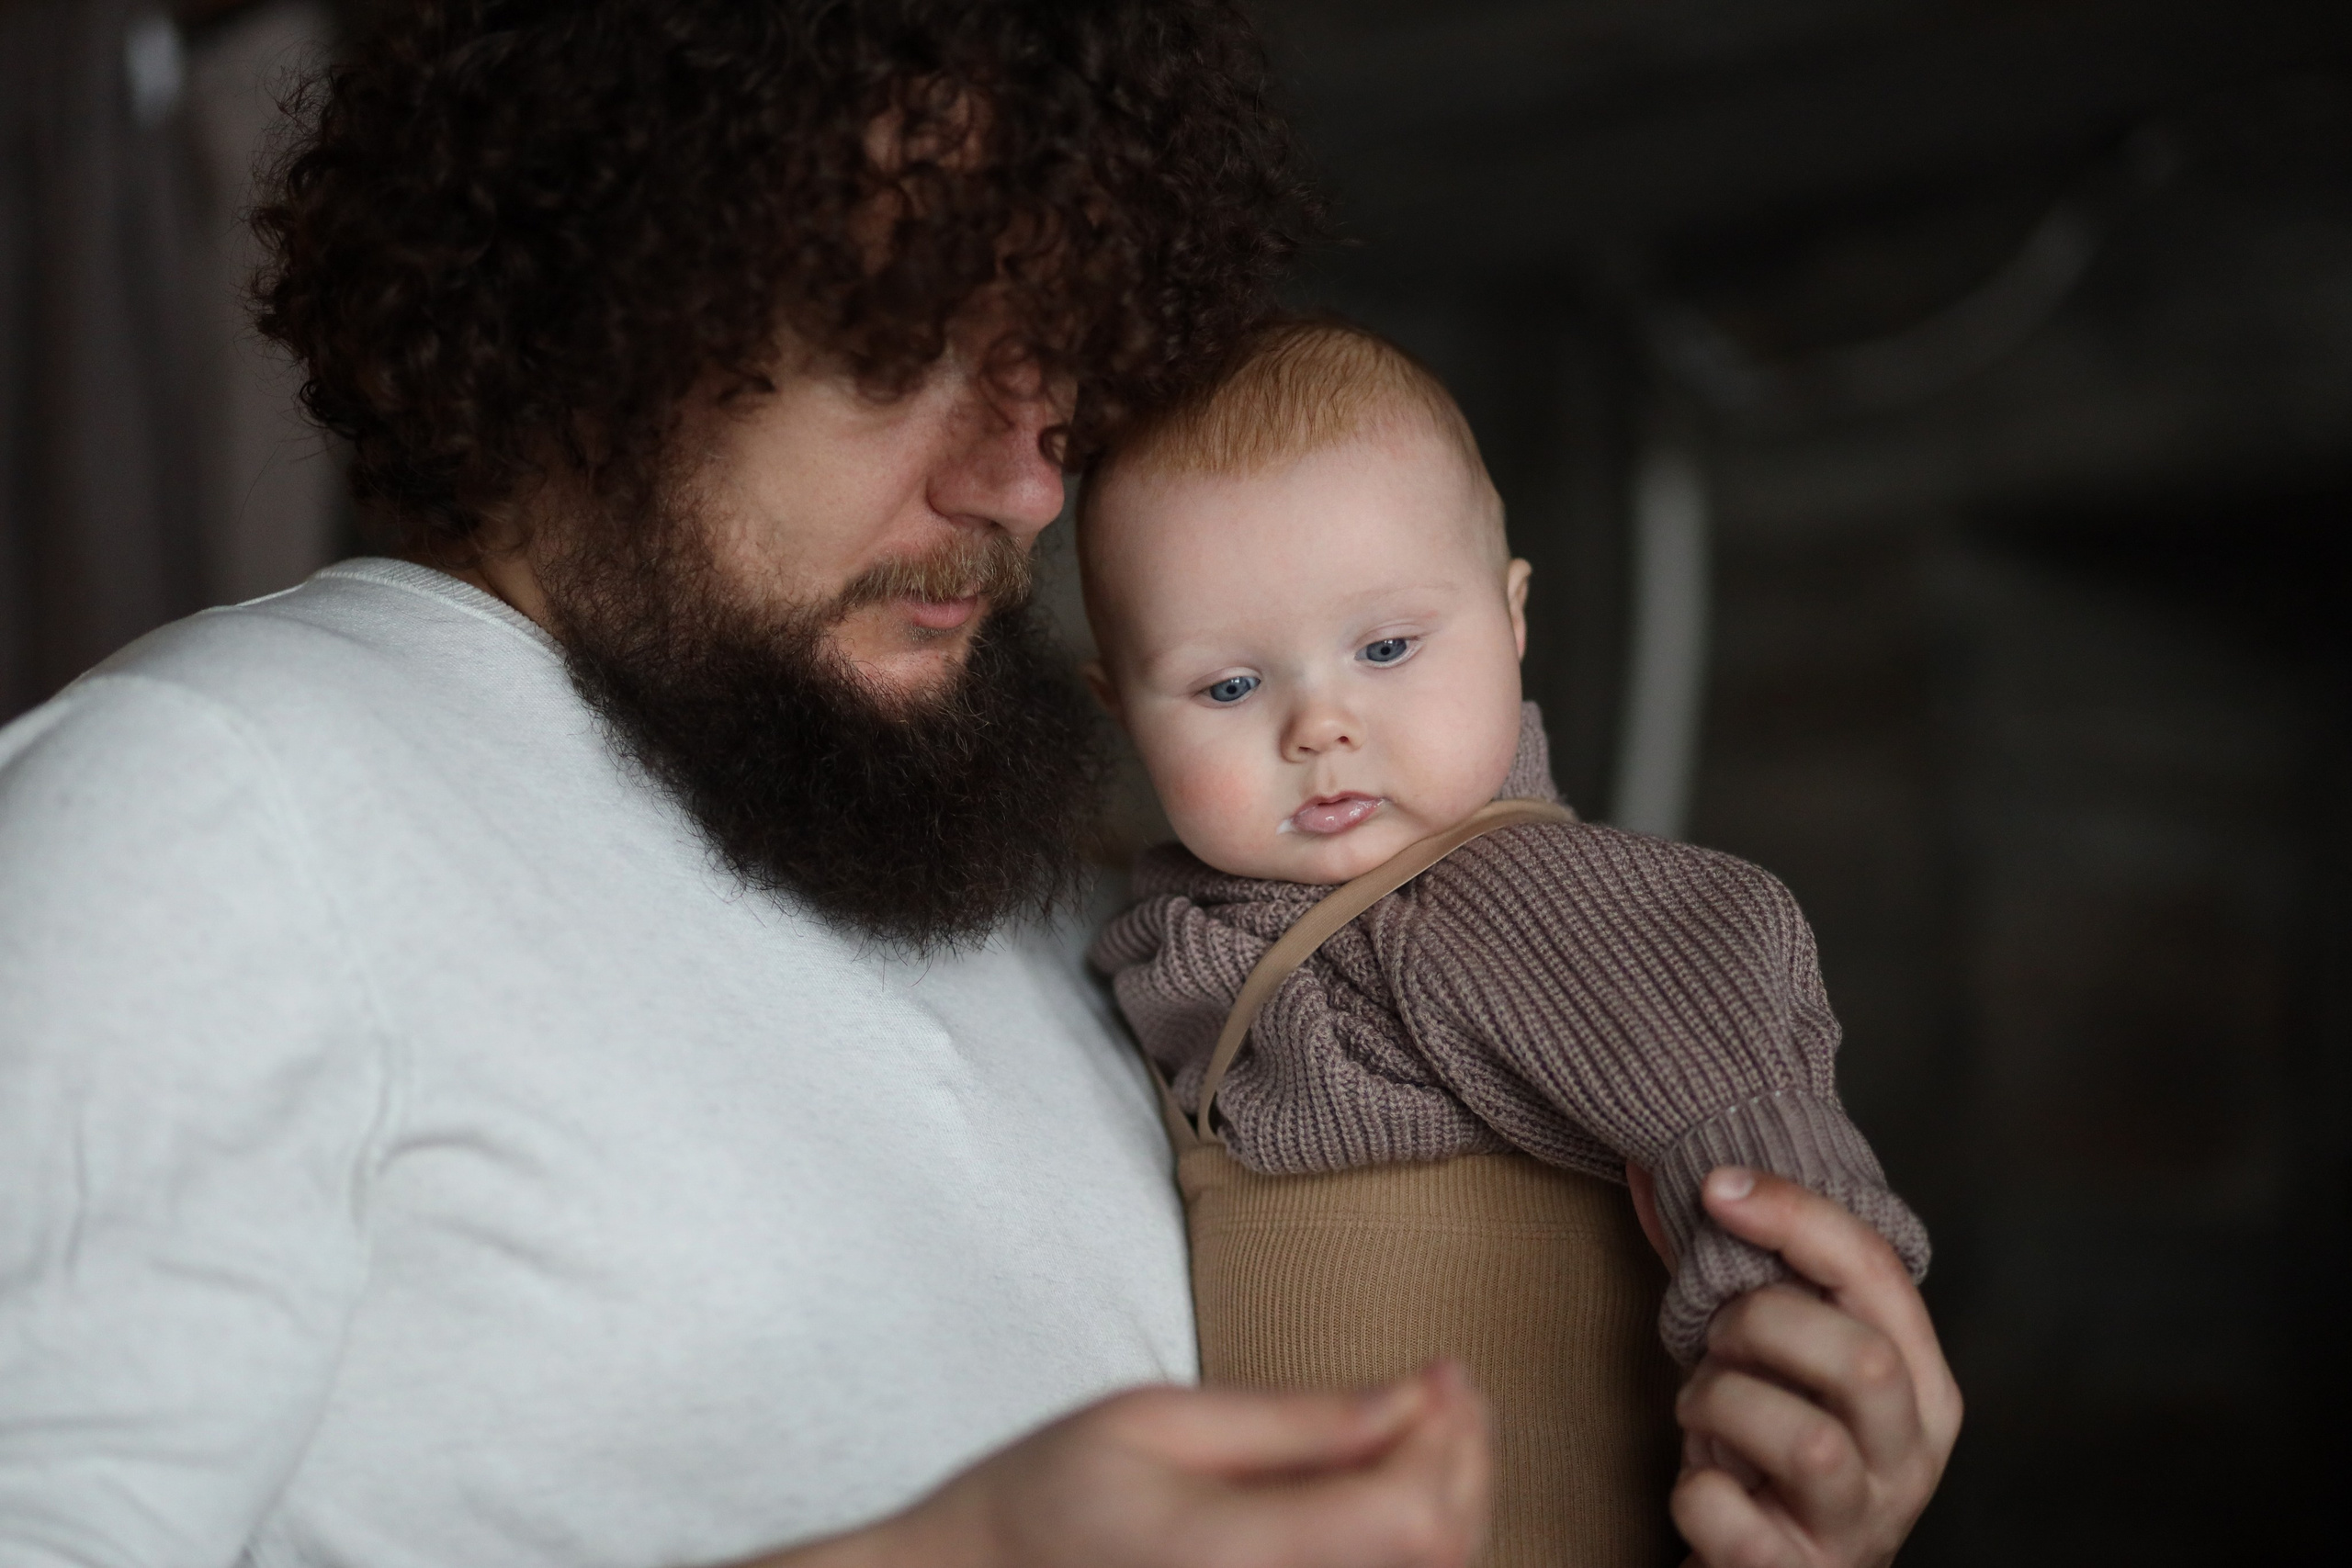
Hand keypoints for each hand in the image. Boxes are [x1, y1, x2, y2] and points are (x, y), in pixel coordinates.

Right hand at [773, 1361, 1491, 1567]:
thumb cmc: (1044, 1499)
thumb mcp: (1151, 1420)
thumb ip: (1290, 1420)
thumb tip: (1410, 1401)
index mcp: (1237, 1556)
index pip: (1414, 1518)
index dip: (1456, 1439)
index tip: (1446, 1370)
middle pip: (1441, 1557)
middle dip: (1467, 1464)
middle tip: (1450, 1390)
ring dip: (1448, 1506)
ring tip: (1426, 1430)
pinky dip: (1409, 1545)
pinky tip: (1391, 1491)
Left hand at [1660, 1167, 1962, 1567]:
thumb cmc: (1776, 1453)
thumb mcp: (1804, 1370)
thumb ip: (1793, 1294)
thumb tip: (1723, 1183)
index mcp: (1925, 1390)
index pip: (1880, 1272)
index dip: (1796, 1215)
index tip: (1717, 1187)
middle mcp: (1910, 1459)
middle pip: (1860, 1358)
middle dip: (1760, 1326)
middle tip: (1716, 1342)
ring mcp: (1861, 1525)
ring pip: (1808, 1444)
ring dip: (1720, 1403)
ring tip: (1700, 1410)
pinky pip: (1729, 1517)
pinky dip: (1692, 1490)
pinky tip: (1698, 1484)